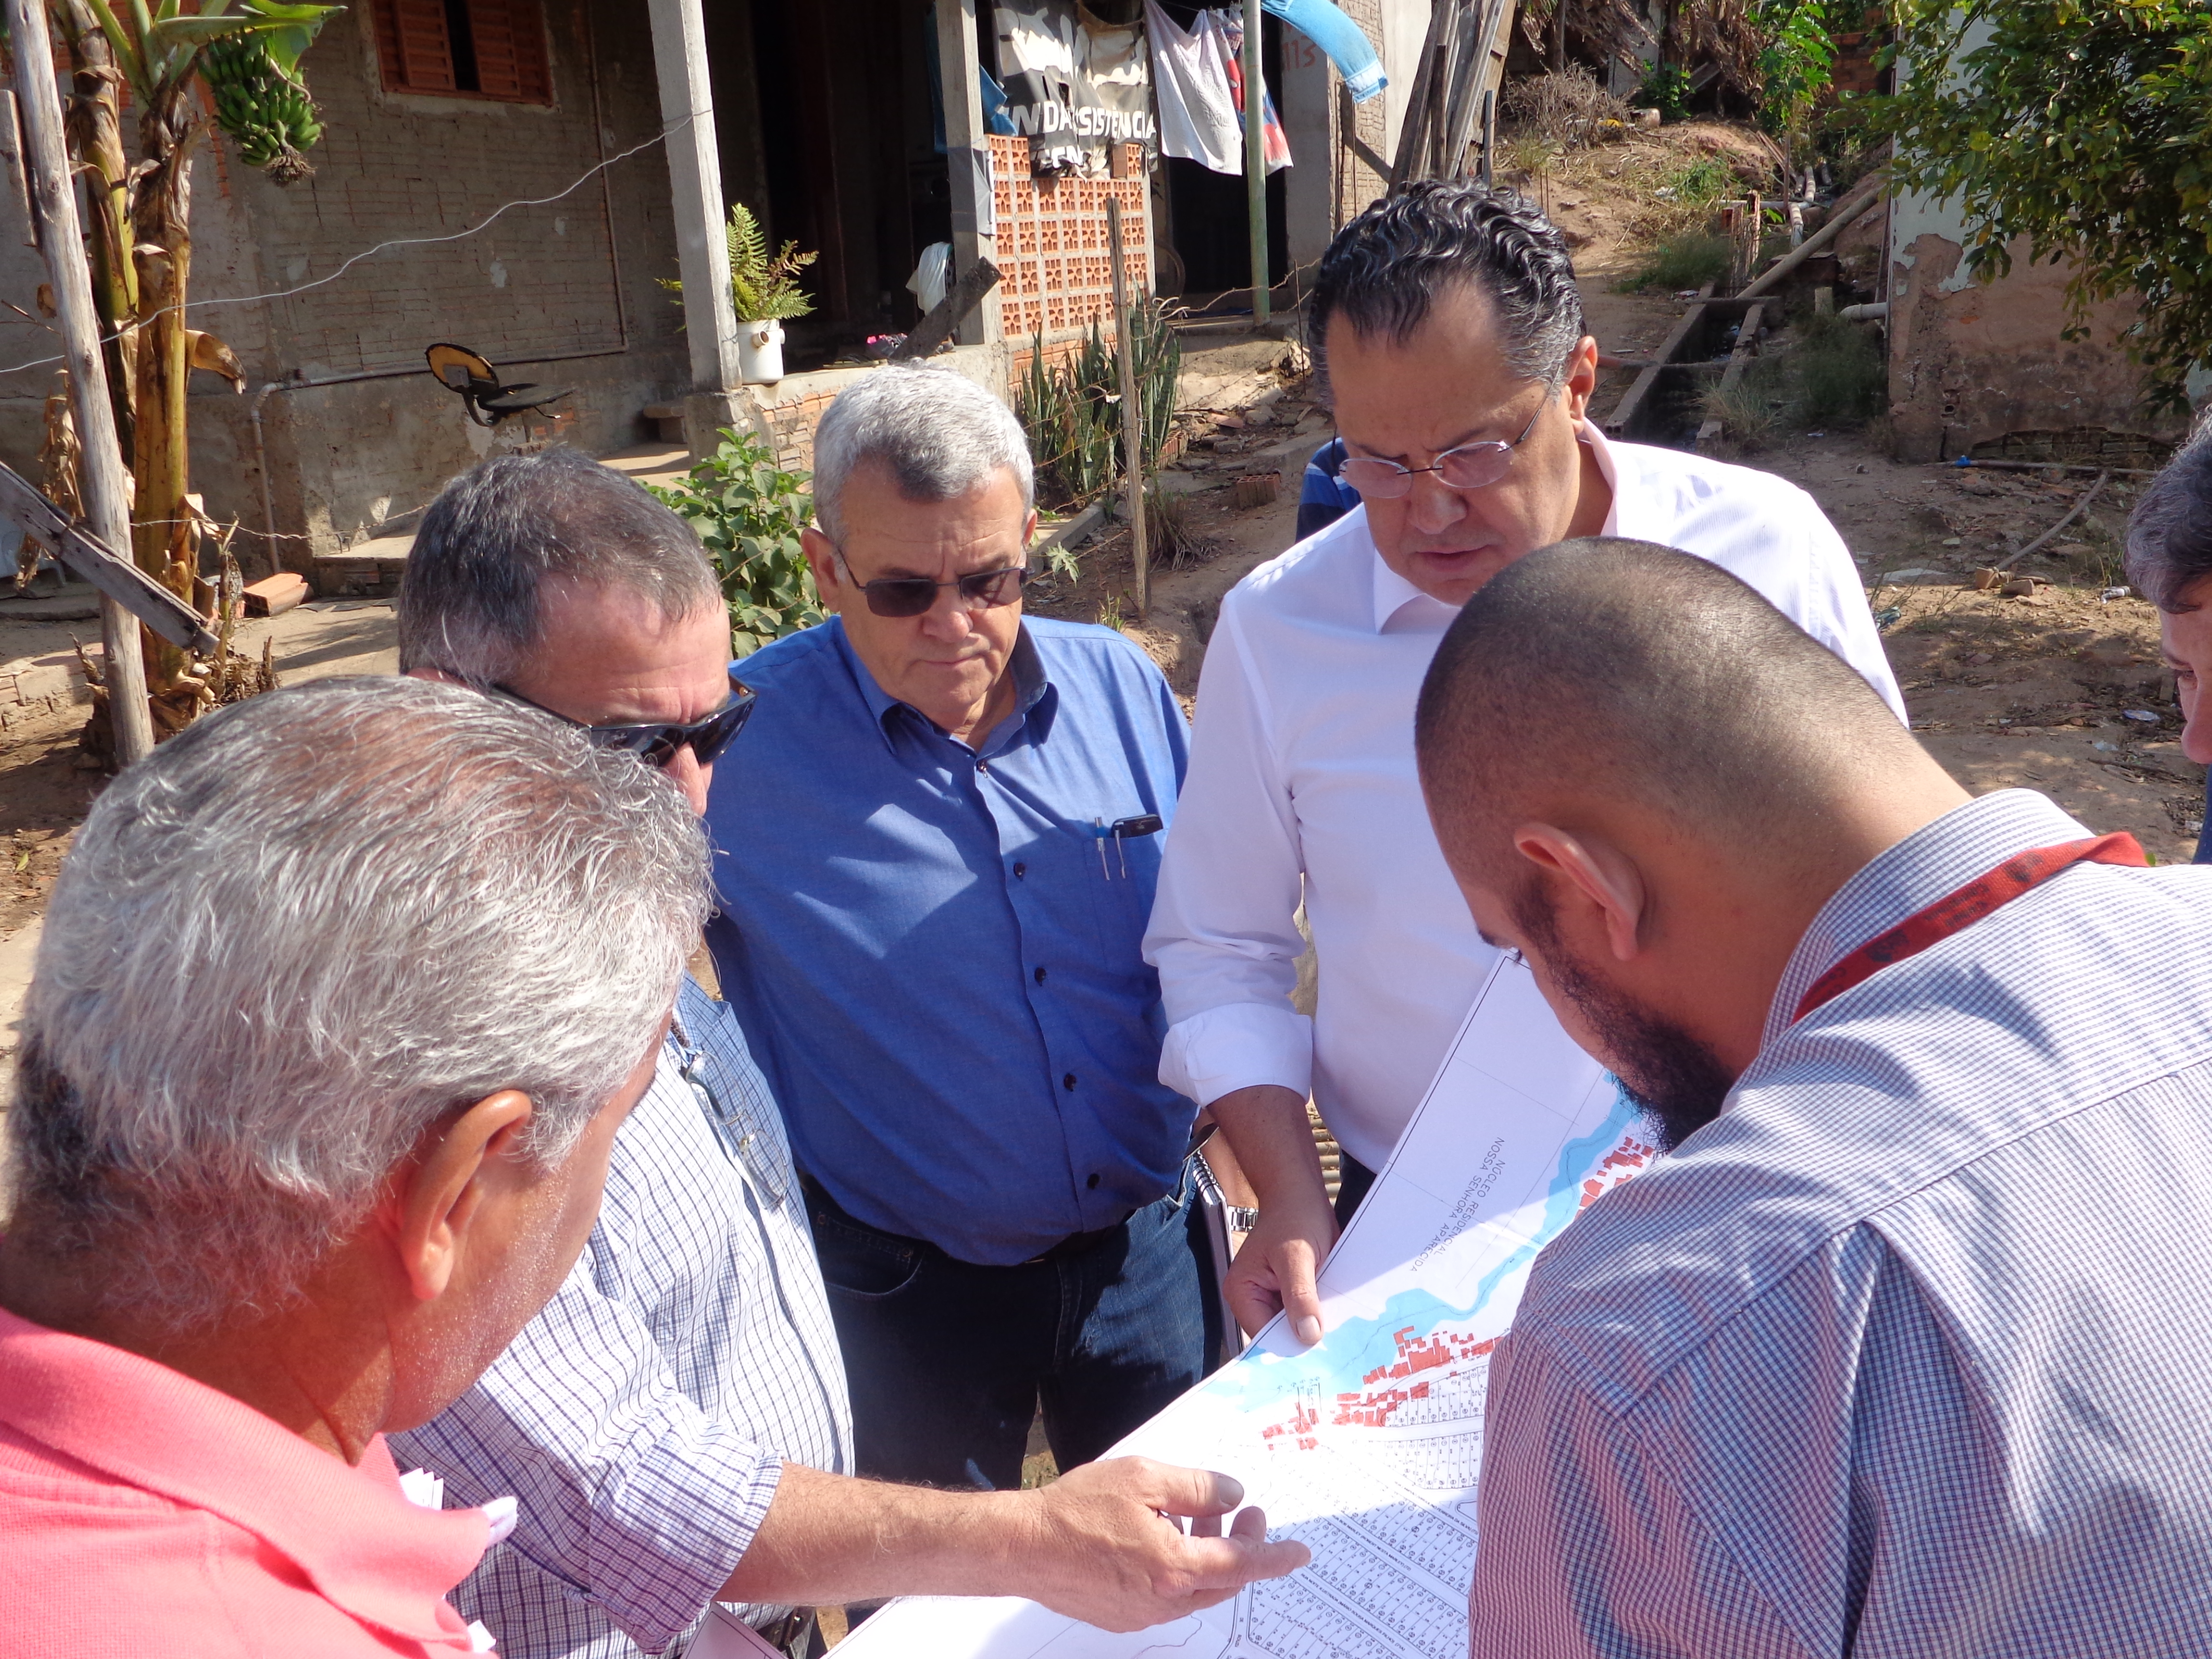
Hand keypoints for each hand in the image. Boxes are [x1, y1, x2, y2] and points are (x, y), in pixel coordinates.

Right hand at [1014, 1457, 1308, 1631]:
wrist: (1023, 1546)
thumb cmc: (1077, 1508)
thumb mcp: (1143, 1478)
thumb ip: (1196, 1488)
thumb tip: (1232, 1496)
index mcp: (1174, 1568)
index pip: (1243, 1566)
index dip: (1276, 1557)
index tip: (1301, 1553)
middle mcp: (1163, 1600)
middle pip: (1224, 1582)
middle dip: (1243, 1548)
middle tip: (1245, 1514)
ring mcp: (1142, 1614)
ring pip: (1195, 1589)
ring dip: (1209, 1556)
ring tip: (1197, 1516)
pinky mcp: (1122, 1617)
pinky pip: (1167, 1596)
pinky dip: (1180, 1569)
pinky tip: (1162, 1535)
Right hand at [1224, 1192, 1336, 1345]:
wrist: (1301, 1195)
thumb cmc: (1294, 1217)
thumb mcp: (1297, 1256)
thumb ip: (1300, 1296)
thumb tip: (1307, 1336)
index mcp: (1242, 1292)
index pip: (1265, 1336)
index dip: (1291, 1347)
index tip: (1321, 1358)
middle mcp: (1253, 1300)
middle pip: (1280, 1335)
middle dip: (1307, 1339)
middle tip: (1339, 1350)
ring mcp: (1272, 1298)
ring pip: (1296, 1327)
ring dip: (1318, 1328)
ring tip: (1345, 1336)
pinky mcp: (1291, 1294)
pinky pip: (1307, 1313)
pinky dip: (1323, 1315)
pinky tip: (1342, 1318)